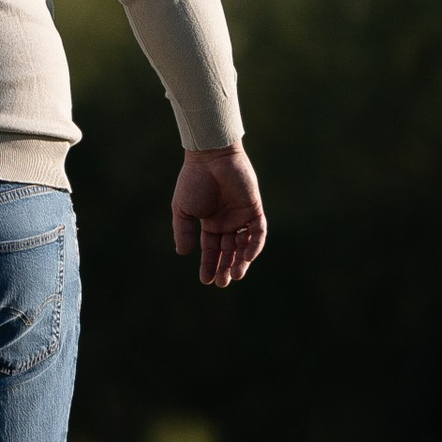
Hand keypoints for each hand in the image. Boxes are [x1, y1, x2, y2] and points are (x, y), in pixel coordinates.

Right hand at [173, 144, 266, 289]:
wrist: (209, 158)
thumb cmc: (193, 181)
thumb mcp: (183, 209)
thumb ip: (184, 231)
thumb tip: (183, 253)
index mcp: (210, 223)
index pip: (211, 249)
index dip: (209, 265)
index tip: (205, 280)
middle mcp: (227, 222)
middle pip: (229, 250)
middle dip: (225, 267)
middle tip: (222, 282)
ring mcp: (241, 216)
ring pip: (244, 244)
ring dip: (241, 261)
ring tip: (235, 275)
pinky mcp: (254, 208)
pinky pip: (258, 231)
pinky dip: (254, 245)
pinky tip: (247, 257)